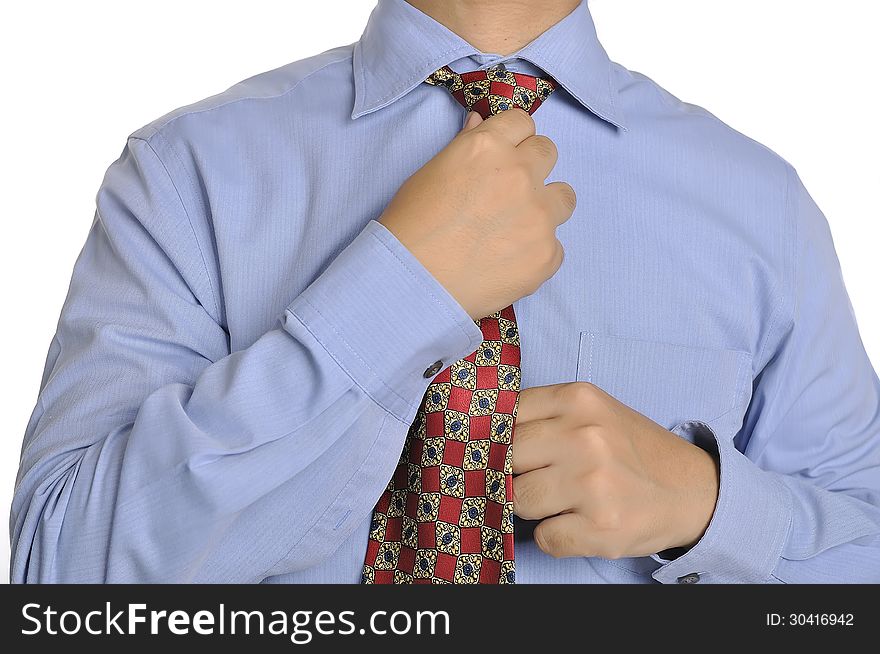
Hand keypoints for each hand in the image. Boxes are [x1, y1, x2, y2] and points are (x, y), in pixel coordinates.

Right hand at [378, 109, 575, 318]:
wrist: (413, 283)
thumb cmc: (410, 228)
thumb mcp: (430, 174)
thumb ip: (464, 146)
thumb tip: (480, 124)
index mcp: (488, 147)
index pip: (522, 122)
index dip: (512, 139)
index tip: (504, 155)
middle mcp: (520, 174)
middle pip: (548, 152)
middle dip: (531, 167)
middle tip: (507, 193)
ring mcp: (539, 216)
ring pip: (564, 197)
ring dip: (545, 207)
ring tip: (515, 229)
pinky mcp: (547, 255)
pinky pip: (555, 246)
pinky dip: (535, 252)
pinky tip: (506, 263)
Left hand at [511, 382, 719, 558]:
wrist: (694, 490)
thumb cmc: (631, 451)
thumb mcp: (593, 413)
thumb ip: (544, 416)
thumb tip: (482, 438)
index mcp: (579, 400)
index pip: (504, 415)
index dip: (498, 437)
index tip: (504, 450)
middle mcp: (585, 437)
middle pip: (507, 458)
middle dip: (515, 473)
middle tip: (541, 478)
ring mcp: (593, 483)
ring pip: (520, 500)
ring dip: (535, 507)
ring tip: (565, 500)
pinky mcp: (601, 527)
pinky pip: (544, 538)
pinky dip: (555, 537)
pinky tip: (579, 523)